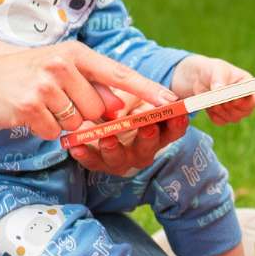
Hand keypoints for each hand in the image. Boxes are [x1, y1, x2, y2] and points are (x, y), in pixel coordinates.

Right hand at [0, 38, 174, 143]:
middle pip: (99, 109)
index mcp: (76, 53)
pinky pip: (56, 133)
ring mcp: (46, 84)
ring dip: (64, 123)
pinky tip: (30, 115)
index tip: (170, 100)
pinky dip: (46, 130)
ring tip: (43, 106)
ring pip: (78, 123)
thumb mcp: (60, 69)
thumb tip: (119, 109)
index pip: (119, 74)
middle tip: (59, 103)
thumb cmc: (25, 75)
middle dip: (85, 115)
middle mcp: (63, 65)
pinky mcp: (30, 106)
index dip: (147, 90)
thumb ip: (91, 85)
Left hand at [68, 81, 190, 174]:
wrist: (94, 109)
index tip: (178, 114)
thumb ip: (129, 98)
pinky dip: (84, 155)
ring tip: (107, 138)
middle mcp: (142, 150)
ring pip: (121, 160)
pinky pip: (92, 162)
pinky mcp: (98, 162)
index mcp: (157, 132)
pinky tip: (76, 145)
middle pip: (149, 149)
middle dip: (148, 138)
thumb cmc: (120, 99)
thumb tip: (125, 113)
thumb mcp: (128, 93)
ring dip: (114, 150)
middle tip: (147, 125)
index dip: (177, 124)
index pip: (173, 131)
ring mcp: (120, 159)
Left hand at [171, 53, 254, 124]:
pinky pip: (221, 121)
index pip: (254, 99)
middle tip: (218, 99)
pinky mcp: (223, 115)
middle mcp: (244, 99)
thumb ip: (219, 79)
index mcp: (247, 85)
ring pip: (234, 118)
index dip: (244, 102)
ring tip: (211, 99)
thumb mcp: (216, 70)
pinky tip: (209, 105)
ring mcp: (235, 109)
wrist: (200, 77)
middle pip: (245, 112)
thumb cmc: (213, 70)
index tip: (232, 99)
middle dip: (230, 107)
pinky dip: (214, 115)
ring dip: (221, 111)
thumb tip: (219, 90)